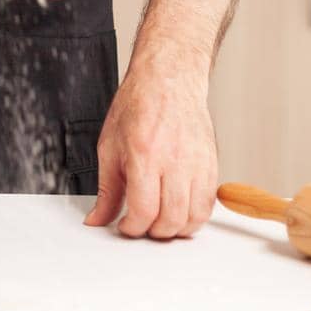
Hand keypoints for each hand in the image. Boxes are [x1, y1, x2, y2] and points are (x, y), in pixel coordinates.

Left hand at [83, 53, 216, 238]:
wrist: (168, 79)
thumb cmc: (138, 105)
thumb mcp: (109, 146)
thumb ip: (106, 189)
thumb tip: (98, 218)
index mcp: (144, 154)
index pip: (143, 210)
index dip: (132, 228)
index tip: (126, 226)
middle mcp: (174, 160)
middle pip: (170, 219)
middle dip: (153, 231)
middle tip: (142, 225)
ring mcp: (197, 162)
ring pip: (193, 217)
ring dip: (175, 229)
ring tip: (160, 220)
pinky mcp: (212, 163)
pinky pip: (208, 204)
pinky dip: (194, 216)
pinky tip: (179, 210)